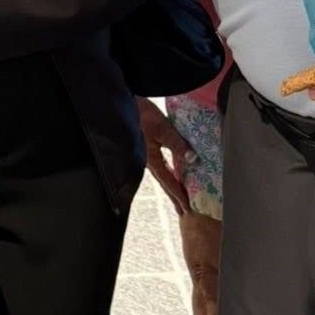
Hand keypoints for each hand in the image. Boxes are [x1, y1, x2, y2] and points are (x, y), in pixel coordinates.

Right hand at [136, 97, 191, 214]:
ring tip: (178, 195)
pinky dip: (167, 173)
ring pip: (161, 175)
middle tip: (183, 211)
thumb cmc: (141, 114)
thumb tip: (193, 159)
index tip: (187, 209)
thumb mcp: (162, 128)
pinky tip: (171, 171)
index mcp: (152, 159)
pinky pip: (159, 165)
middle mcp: (147, 160)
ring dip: (170, 186)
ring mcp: (145, 154)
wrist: (121, 103)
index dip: (178, 195)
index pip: (168, 182)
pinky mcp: (144, 146)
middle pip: (164, 182)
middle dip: (174, 196)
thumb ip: (177, 143)